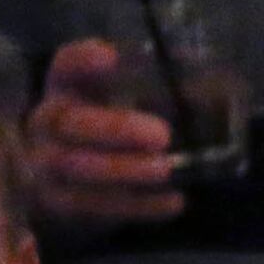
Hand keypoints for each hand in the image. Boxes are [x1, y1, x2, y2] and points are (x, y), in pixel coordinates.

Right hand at [29, 38, 183, 231]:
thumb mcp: (126, 108)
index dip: (81, 61)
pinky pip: (94, 207)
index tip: (110, 56)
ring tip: (165, 169)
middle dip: (115, 128)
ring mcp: (46, 165)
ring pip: (76, 167)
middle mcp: (47, 124)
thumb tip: (218, 87)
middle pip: (69, 122)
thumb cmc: (109, 138)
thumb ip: (157, 95)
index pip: (64, 67)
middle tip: (162, 135)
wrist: (68, 190)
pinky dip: (137, 205)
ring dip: (124, 169)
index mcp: (66, 91)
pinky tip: (173, 201)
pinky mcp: (60, 204)